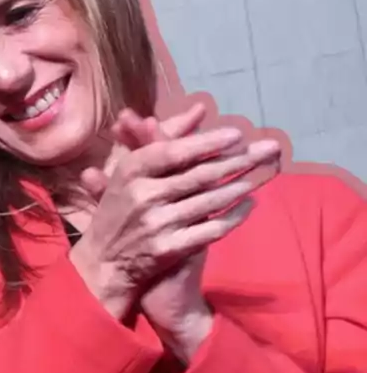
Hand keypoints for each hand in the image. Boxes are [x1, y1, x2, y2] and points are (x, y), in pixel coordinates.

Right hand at [69, 102, 271, 322]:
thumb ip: (163, 139)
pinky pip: (211, 229)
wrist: (104, 262)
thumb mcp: (130, 171)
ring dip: (241, 186)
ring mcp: (156, 224)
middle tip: (269, 149)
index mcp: (130, 172)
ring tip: (264, 173)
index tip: (238, 135)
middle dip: (238, 161)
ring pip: (209, 201)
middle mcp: (142, 196)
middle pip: (199, 175)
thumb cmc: (120, 208)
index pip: (174, 152)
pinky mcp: (169, 249)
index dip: (208, 143)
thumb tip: (200, 110)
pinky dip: (234, 216)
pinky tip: (250, 204)